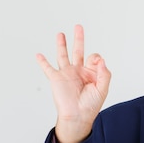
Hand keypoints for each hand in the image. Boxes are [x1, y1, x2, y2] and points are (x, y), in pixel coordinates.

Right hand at [36, 24, 110, 142]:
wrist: (77, 116)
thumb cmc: (91, 105)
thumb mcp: (103, 88)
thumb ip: (104, 73)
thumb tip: (101, 59)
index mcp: (90, 73)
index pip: (94, 58)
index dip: (96, 58)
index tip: (96, 63)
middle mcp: (78, 71)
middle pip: (78, 50)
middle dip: (79, 38)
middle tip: (78, 27)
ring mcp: (67, 74)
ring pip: (63, 55)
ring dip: (62, 44)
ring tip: (60, 34)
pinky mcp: (56, 78)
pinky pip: (48, 68)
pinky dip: (42, 62)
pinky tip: (38, 55)